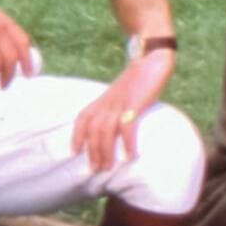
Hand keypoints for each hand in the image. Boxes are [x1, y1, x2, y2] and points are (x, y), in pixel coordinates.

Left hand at [70, 47, 174, 170]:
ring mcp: (120, 103)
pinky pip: (127, 126)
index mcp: (103, 99)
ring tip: (108, 167)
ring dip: (105, 151)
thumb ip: (117, 104)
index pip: (82, 118)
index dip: (76, 135)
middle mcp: (108, 102)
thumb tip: (119, 120)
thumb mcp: (122, 91)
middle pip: (93, 130)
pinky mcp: (135, 103)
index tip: (74, 151)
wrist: (151, 56)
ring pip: (105, 131)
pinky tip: (130, 156)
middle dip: (92, 151)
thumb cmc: (140, 76)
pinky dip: (127, 143)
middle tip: (95, 169)